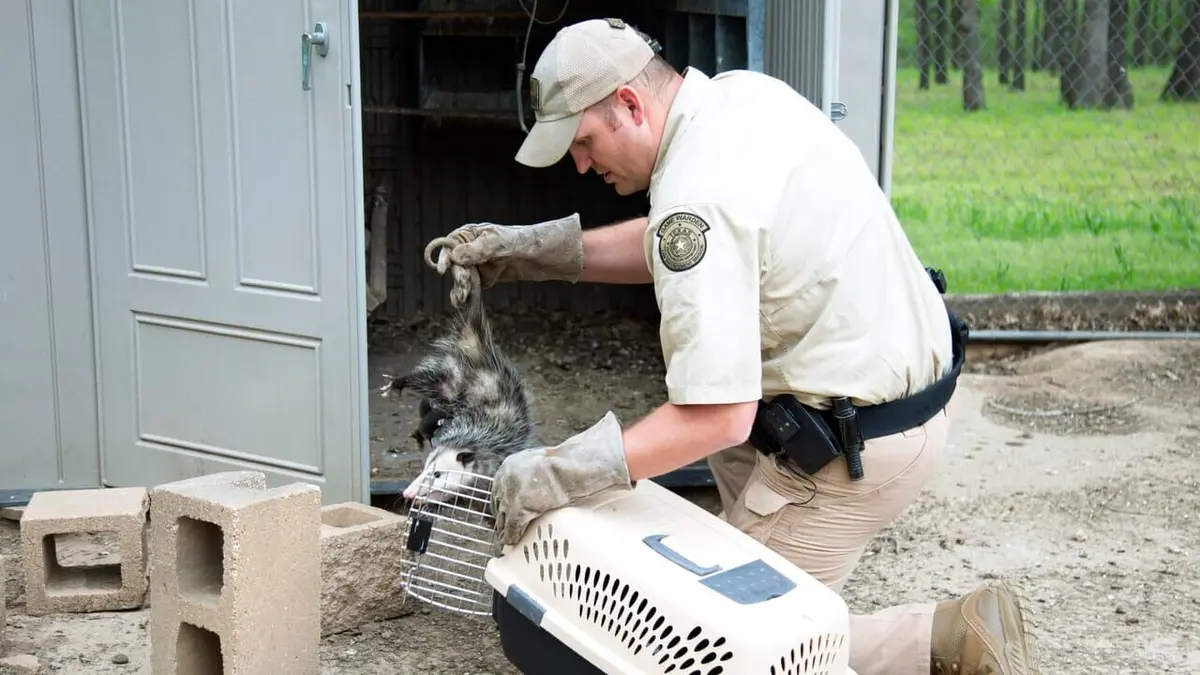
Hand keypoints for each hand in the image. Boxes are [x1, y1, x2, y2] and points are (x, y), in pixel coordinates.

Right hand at [427, 213, 584, 296]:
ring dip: (460, 287)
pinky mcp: (493, 276)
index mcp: (479, 233)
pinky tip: (463, 302)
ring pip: (464, 275)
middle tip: (463, 287)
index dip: (446, 255)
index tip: (444, 269)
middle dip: (458, 275)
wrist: (558, 256)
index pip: (453, 242)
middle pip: (457, 262)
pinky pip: (476, 285)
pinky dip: (469, 293)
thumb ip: (482, 249)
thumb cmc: (535, 241)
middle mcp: (478, 247)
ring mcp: (485, 262)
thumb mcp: (508, 244)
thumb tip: (456, 255)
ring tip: (460, 299)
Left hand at [491, 412, 632, 546]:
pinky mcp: (519, 507)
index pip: (499, 490)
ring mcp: (511, 493)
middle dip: (501, 517)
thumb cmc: (564, 463)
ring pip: (503, 517)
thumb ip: (531, 474)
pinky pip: (512, 526)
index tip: (504, 513)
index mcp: (510, 465)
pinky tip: (512, 542)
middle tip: (502, 529)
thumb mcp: (541, 463)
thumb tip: (533, 485)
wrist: (571, 465)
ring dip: (504, 530)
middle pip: (498, 504)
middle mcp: (506, 478)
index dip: (502, 504)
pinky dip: (511, 535)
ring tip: (506, 540)